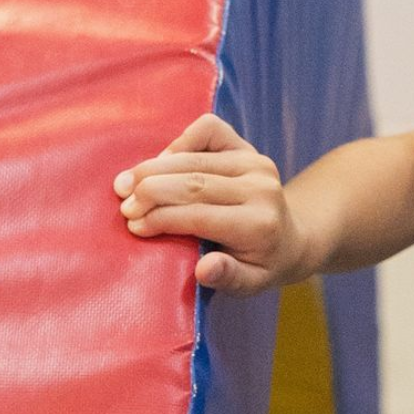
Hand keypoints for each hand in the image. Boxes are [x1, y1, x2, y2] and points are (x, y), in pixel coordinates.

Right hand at [114, 113, 307, 294]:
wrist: (290, 239)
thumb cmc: (260, 265)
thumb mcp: (250, 283)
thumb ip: (228, 277)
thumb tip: (204, 269)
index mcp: (260, 225)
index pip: (200, 216)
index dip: (161, 219)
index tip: (133, 226)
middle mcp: (261, 189)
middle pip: (194, 183)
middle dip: (151, 192)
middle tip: (123, 206)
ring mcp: (256, 163)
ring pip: (195, 158)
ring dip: (154, 168)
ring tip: (126, 184)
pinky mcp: (247, 147)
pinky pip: (209, 130)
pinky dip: (180, 142)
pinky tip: (162, 163)